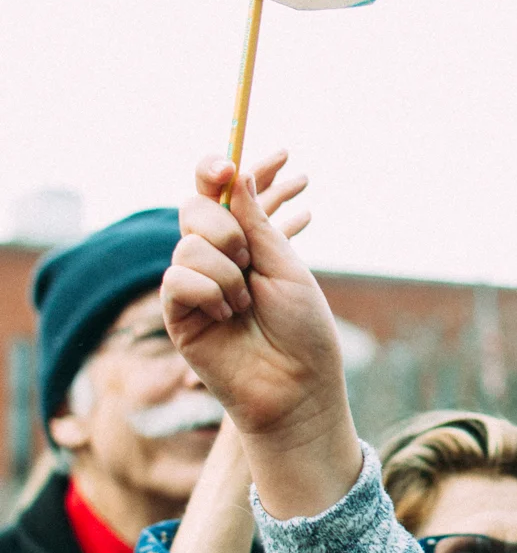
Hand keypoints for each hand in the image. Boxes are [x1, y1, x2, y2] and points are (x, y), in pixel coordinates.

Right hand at [163, 158, 359, 518]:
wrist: (299, 387)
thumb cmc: (303, 332)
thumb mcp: (286, 265)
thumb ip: (256, 221)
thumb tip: (234, 171)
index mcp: (245, 243)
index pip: (216, 193)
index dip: (213, 172)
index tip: (223, 165)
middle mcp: (214, 259)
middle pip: (193, 209)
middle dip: (225, 227)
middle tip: (250, 261)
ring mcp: (193, 286)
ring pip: (188, 245)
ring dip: (226, 272)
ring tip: (247, 304)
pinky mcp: (178, 315)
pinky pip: (176, 278)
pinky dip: (208, 291)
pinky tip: (228, 316)